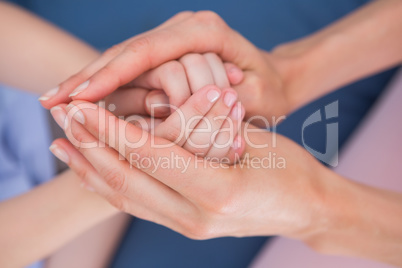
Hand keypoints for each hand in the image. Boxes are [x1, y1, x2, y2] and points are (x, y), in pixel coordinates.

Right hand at [40, 11, 294, 125]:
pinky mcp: (170, 53)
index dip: (112, 74)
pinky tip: (80, 93)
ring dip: (89, 78)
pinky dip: (105, 80)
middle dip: (89, 76)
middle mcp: (185, 28)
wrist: (280, 78)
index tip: (80, 96)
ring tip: (55, 98)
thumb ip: (216, 102)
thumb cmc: (271, 90)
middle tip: (51, 100)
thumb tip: (166, 109)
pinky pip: (132, 65)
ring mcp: (175, 38)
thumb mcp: (255, 99)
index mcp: (206, 32)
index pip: (149, 51)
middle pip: (128, 51)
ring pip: (124, 57)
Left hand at [49, 97, 328, 240]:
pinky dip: (110, 188)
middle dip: (90, 146)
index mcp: (219, 191)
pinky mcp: (186, 225)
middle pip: (128, 180)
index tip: (83, 107)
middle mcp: (197, 217)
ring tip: (62, 145)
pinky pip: (139, 207)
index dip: (112, 130)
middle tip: (64, 117)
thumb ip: (206, 131)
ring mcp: (189, 227)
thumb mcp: (253, 140)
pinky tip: (92, 172)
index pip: (150, 156)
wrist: (308, 209)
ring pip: (126, 199)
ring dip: (91, 170)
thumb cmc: (292, 169)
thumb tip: (160, 114)